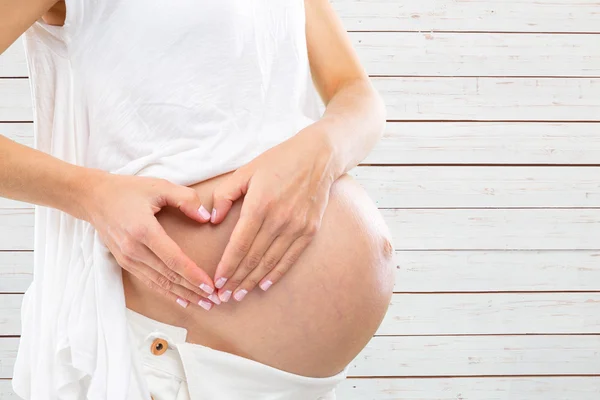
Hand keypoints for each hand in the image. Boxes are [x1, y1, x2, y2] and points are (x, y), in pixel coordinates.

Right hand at [81, 171, 218, 310]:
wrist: (94, 198)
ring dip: (183, 295)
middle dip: (193, 290)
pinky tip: (182, 300)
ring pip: (159, 283)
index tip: (210, 286)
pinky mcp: (125, 262)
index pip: (173, 260)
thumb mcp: (159, 186)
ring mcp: (127, 258)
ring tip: (204, 304)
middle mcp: (134, 249)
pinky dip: (167, 292)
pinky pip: (149, 281)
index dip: (193, 275)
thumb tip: (206, 217)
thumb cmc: (129, 190)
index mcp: (144, 230)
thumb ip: (186, 199)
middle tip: (215, 301)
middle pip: (168, 276)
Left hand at [208, 129, 335, 301]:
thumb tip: (213, 220)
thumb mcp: (246, 171)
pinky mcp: (309, 230)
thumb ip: (226, 194)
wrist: (318, 156)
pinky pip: (290, 258)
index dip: (227, 266)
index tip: (216, 281)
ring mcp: (297, 226)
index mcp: (260, 205)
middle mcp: (279, 219)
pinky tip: (264, 284)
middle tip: (222, 296)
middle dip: (236, 280)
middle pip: (253, 258)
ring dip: (253, 281)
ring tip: (239, 295)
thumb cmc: (279, 161)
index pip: (240, 244)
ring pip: (271, 262)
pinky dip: (276, 273)